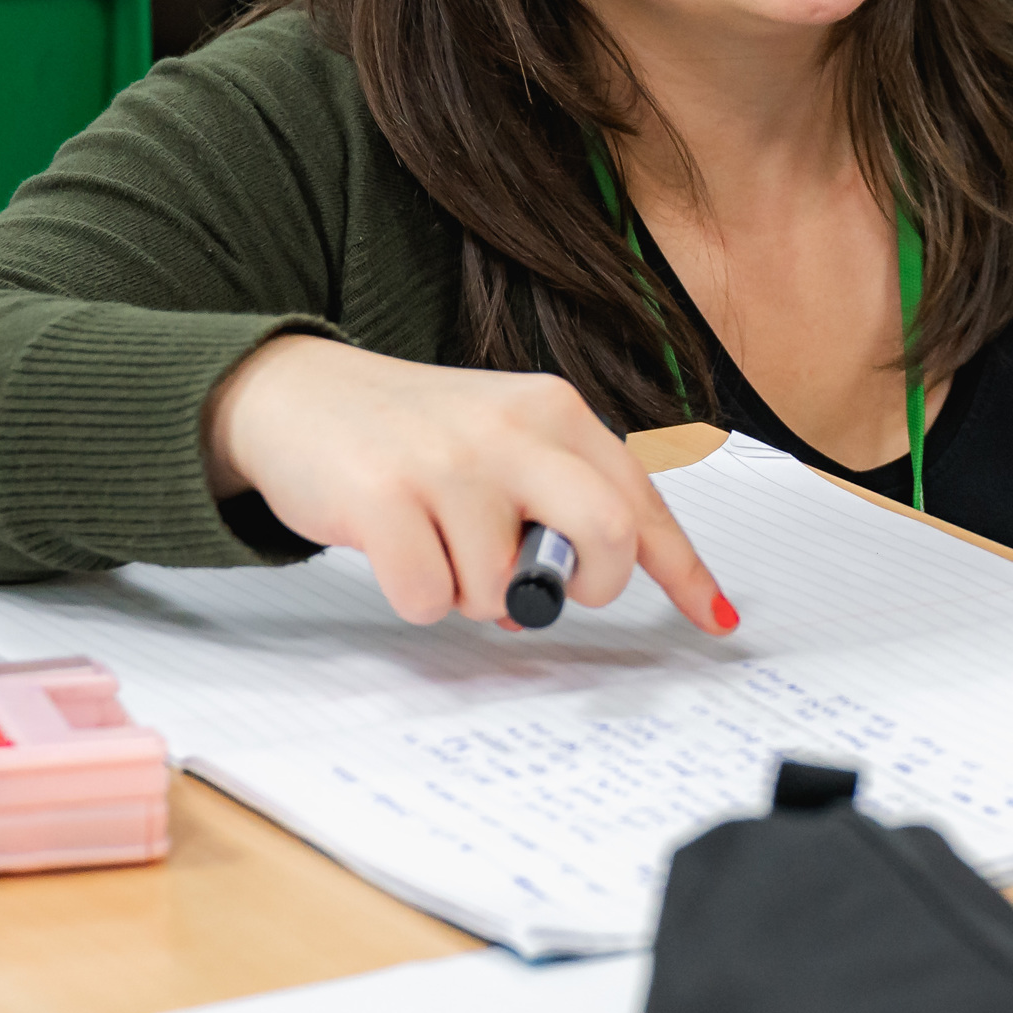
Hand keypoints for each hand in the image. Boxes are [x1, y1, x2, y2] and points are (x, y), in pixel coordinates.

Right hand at [204, 334, 733, 635]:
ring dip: (472, 595)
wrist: (298, 395)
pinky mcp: (383, 499)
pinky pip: (428, 599)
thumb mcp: (502, 442)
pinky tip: (396, 550)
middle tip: (540, 593)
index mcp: (556, 412)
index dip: (681, 567)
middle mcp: (513, 427)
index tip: (715, 618)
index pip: (638, 498)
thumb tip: (573, 592)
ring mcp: (448, 461)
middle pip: (603, 534)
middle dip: (583, 587)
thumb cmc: (413, 434)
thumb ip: (554, 502)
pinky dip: (417, 598)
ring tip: (439, 547)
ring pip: (503, 586)